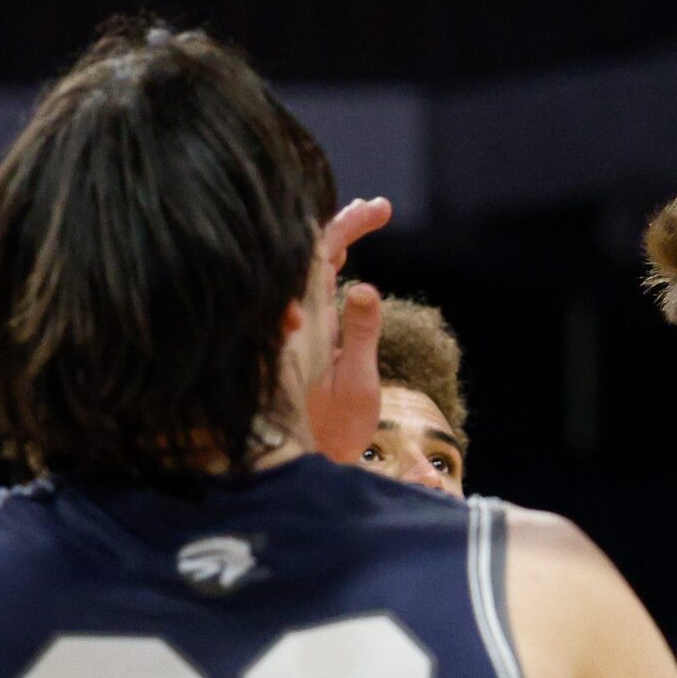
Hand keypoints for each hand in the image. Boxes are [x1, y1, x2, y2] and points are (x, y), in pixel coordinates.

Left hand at [308, 196, 390, 463]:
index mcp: (308, 320)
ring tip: (362, 220)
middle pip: (311, 254)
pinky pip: (305, 289)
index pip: (321, 253)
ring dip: (334, 242)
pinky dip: (325, 265)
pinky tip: (340, 261)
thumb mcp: (355, 385)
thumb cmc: (329, 431)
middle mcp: (296, 318)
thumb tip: (365, 286)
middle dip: (345, 224)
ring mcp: (295, 327)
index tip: (382, 208)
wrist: (294, 469)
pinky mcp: (298, 340)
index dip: (349, 223)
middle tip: (379, 209)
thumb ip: (360, 335)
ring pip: (306, 270)